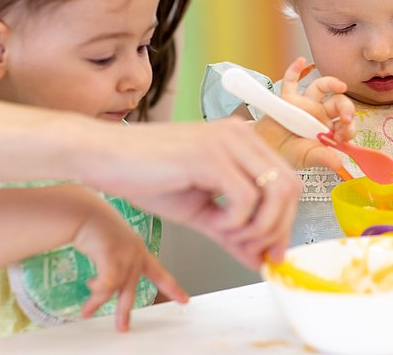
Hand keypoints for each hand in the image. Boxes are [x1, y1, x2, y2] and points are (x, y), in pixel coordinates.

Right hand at [71, 191, 187, 331]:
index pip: (160, 274)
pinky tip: (90, 286)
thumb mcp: (114, 242)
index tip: (184, 300)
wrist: (86, 210)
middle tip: (122, 328)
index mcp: (140, 251)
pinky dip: (96, 290)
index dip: (173, 288)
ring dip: (96, 302)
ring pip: (114, 290)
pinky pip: (105, 286)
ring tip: (86, 312)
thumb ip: (115, 260)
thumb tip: (106, 279)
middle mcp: (135, 255)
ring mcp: (125, 257)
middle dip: (124, 312)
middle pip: (131, 290)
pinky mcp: (112, 258)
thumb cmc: (97, 224)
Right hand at [78, 118, 301, 268]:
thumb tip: (260, 259)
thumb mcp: (199, 211)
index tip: (270, 252)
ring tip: (228, 236)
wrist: (101, 158)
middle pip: (290, 187)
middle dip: (277, 228)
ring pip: (275, 192)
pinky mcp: (209, 155)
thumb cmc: (145, 176)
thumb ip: (233, 232)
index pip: (288, 181)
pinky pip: (245, 198)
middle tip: (253, 252)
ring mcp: (227, 141)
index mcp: (243, 140)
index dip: (285, 221)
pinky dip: (234, 222)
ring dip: (258, 227)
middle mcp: (241, 134)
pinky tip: (211, 223)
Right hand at [255, 57, 356, 170]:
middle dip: (346, 108)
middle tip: (345, 117)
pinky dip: (295, 70)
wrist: (265, 150)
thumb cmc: (288, 154)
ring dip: (330, 83)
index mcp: (328, 128)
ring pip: (320, 87)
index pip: (345, 123)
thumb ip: (323, 158)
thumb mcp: (307, 158)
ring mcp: (304, 104)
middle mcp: (319, 113)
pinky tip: (301, 61)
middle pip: (337, 102)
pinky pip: (291, 81)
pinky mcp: (287, 98)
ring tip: (340, 86)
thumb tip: (340, 164)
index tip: (343, 136)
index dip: (348, 127)